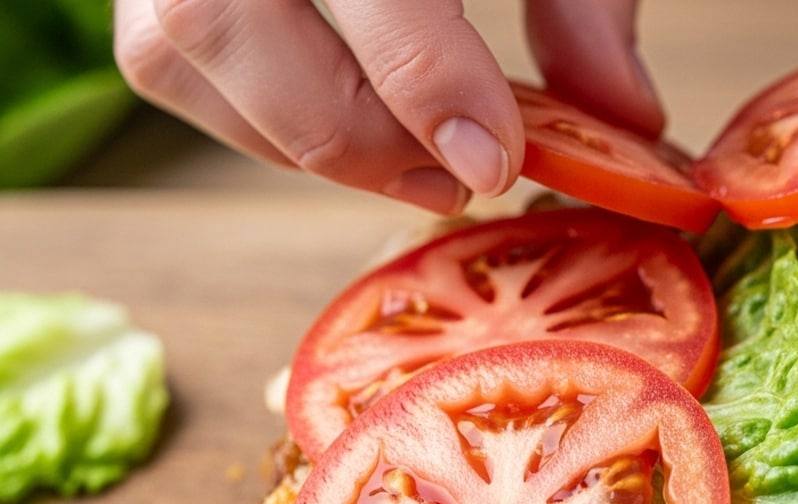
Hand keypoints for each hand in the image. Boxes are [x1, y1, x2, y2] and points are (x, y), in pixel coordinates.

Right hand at [113, 0, 661, 214]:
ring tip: (413, 168)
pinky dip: (253, 119)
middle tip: (458, 181)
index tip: (494, 161)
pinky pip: (161, 59)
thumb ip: (584, 2)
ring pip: (182, 48)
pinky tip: (348, 126)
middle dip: (354, 132)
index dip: (426, 80)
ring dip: (303, 142)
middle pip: (230, 20)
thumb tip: (625, 118)